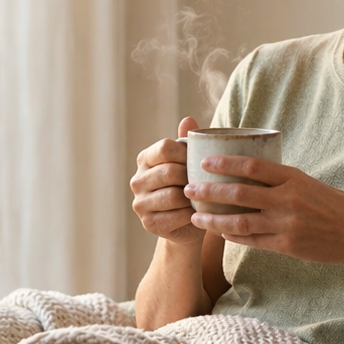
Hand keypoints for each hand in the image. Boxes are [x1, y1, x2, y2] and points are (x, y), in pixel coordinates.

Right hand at [131, 117, 204, 244]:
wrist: (188, 223)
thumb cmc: (190, 186)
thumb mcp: (189, 163)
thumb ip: (187, 142)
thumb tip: (189, 119)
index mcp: (145, 159)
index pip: (164, 148)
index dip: (186, 153)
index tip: (201, 161)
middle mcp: (137, 180)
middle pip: (169, 171)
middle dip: (191, 177)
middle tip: (205, 182)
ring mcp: (140, 203)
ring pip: (172, 195)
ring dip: (192, 197)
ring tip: (201, 198)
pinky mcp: (148, 223)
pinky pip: (176, 215)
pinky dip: (191, 214)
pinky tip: (197, 213)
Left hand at [184, 155, 343, 265]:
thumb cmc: (331, 204)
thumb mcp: (307, 182)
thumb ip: (279, 179)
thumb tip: (247, 171)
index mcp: (292, 178)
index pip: (251, 166)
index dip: (224, 163)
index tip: (204, 162)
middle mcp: (287, 200)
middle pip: (239, 194)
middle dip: (209, 192)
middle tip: (188, 189)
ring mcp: (285, 225)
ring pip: (240, 222)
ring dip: (214, 220)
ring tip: (195, 217)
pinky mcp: (285, 246)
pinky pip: (252, 241)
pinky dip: (232, 236)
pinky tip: (218, 233)